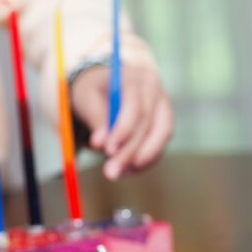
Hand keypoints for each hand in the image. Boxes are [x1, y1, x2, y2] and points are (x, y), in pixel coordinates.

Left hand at [70, 63, 172, 179]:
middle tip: (110, 172)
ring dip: (142, 158)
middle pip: (148, 123)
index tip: (109, 150)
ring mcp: (163, 107)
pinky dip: (146, 161)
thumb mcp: (87, 98)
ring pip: (161, 135)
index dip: (124, 129)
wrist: (105, 87)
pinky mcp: (164, 124)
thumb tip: (102, 143)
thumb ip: (95, 118)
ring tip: (118, 172)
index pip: (135, 105)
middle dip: (129, 151)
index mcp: (135, 78)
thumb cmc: (94, 90)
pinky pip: (160, 145)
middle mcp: (154, 91)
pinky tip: (127, 170)